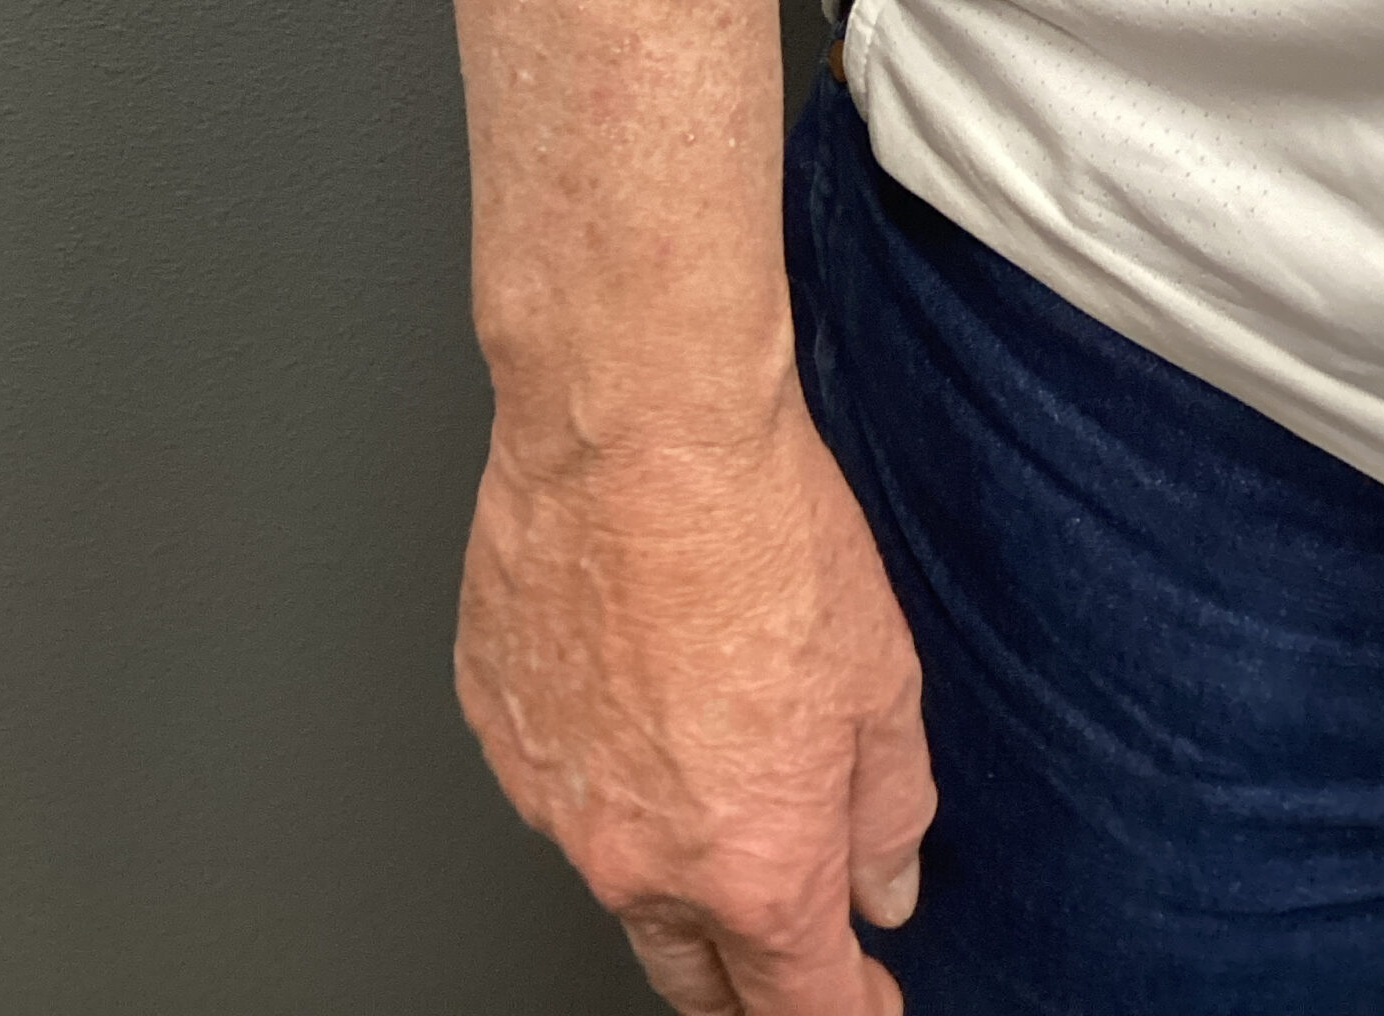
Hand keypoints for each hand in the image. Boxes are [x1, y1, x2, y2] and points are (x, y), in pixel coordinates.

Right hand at [455, 387, 936, 1013]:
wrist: (637, 426)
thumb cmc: (757, 529)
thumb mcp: (884, 678)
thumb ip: (889, 811)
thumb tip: (881, 878)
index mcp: (753, 865)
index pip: (801, 1009)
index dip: (848, 1013)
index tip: (866, 999)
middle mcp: (639, 858)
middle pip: (693, 978)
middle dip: (747, 972)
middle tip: (783, 927)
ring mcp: (552, 798)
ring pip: (617, 867)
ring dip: (665, 846)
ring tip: (704, 745)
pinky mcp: (494, 722)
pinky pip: (554, 776)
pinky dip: (596, 758)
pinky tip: (630, 678)